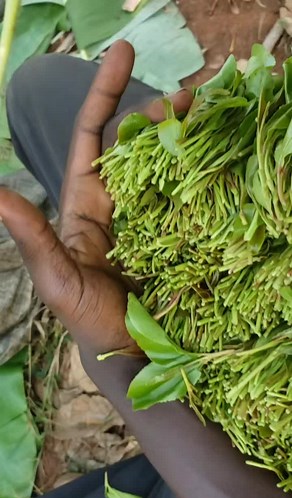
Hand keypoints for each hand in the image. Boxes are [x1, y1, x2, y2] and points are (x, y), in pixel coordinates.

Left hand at [0, 41, 191, 355]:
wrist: (129, 351)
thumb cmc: (90, 319)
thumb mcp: (59, 279)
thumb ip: (32, 237)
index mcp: (86, 203)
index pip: (93, 139)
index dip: (104, 96)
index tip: (122, 55)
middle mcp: (118, 202)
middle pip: (136, 144)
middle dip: (156, 115)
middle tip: (188, 99)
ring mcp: (150, 215)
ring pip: (165, 164)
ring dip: (184, 138)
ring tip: (206, 118)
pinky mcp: (177, 232)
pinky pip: (189, 194)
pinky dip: (202, 172)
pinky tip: (216, 160)